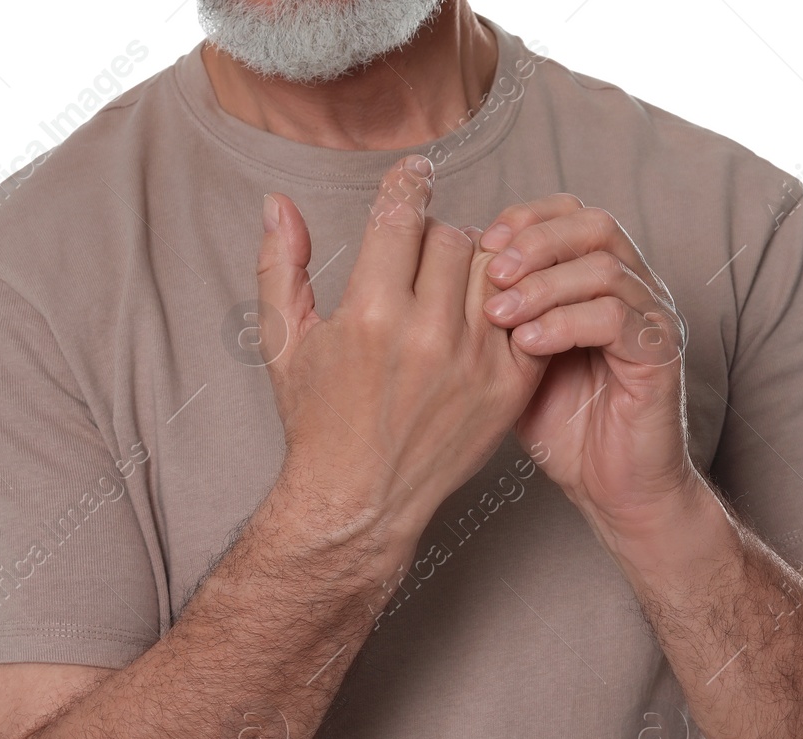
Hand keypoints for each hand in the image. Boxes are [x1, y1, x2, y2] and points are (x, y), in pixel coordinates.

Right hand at [257, 157, 549, 544]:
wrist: (359, 501)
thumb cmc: (316, 422)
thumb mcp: (284, 343)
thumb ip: (280, 266)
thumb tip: (275, 203)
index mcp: (371, 315)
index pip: (403, 216)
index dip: (409, 183)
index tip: (416, 173)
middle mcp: (428, 336)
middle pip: (453, 237)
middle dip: (435, 235)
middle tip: (422, 254)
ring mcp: (475, 363)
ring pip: (495, 271)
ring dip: (475, 267)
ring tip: (451, 284)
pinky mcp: (507, 388)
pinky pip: (526, 315)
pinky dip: (509, 306)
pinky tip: (483, 315)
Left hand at [478, 195, 703, 536]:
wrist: (614, 488)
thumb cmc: (563, 426)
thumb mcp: (514, 359)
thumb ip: (496, 313)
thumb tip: (441, 272)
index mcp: (604, 279)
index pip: (572, 213)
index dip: (527, 218)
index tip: (481, 241)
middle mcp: (637, 289)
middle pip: (595, 225)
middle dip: (536, 241)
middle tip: (491, 272)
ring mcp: (653, 319)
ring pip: (604, 268)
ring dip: (543, 286)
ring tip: (498, 316)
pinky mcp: (661, 355)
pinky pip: (615, 319)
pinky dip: (564, 324)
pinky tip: (527, 345)